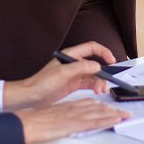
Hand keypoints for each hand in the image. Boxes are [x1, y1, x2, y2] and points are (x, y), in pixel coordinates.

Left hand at [2, 41, 117, 110]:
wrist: (31, 96)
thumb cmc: (42, 82)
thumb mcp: (62, 73)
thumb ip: (80, 68)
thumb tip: (97, 65)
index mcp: (71, 56)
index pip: (92, 48)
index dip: (103, 52)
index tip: (112, 60)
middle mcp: (74, 63)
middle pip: (95, 63)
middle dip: (102, 73)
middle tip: (106, 83)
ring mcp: (74, 74)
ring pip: (93, 75)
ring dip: (99, 82)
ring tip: (100, 91)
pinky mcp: (73, 84)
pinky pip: (88, 83)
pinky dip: (94, 87)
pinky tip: (97, 92)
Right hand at [14, 99, 129, 143]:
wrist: (27, 123)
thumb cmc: (34, 120)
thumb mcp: (50, 115)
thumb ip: (60, 116)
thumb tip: (64, 120)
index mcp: (68, 105)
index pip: (89, 103)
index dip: (101, 106)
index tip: (110, 108)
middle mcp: (74, 108)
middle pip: (97, 107)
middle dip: (111, 110)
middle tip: (124, 111)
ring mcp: (75, 115)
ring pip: (100, 112)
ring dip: (114, 114)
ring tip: (126, 115)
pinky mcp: (75, 124)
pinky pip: (95, 121)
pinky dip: (107, 119)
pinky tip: (116, 120)